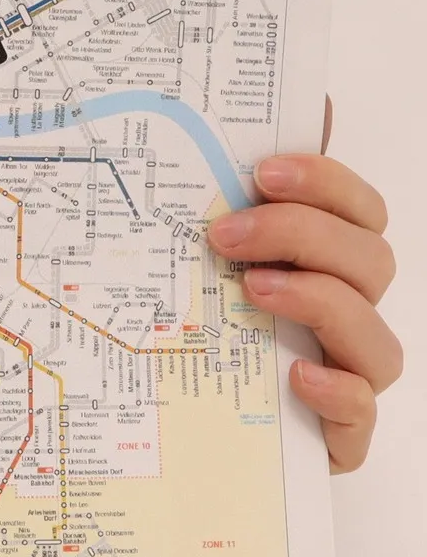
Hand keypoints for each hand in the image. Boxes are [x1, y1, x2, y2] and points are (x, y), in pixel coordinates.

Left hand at [206, 147, 399, 473]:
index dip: (325, 182)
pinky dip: (338, 390)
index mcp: (327, 263)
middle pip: (372, 261)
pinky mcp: (335, 434)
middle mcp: (349, 314)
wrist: (179, 428)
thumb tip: (267, 122)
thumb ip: (223, 195)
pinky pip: (361, 412)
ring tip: (254, 291)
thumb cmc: (195, 325)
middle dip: (301, 235)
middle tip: (225, 234)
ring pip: (377, 337)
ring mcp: (347, 374)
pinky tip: (297, 375)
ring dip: (320, 302)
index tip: (261, 172)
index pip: (360, 210)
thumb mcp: (191, 256)